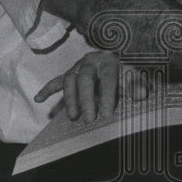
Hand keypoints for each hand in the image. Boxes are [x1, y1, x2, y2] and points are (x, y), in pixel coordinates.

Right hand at [34, 50, 148, 121]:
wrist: (115, 61)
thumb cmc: (124, 73)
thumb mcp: (134, 78)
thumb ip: (137, 85)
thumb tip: (142, 94)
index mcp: (109, 62)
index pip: (107, 78)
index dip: (107, 95)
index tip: (106, 115)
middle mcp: (91, 61)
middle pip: (85, 79)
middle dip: (86, 100)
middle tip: (88, 120)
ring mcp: (78, 66)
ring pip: (70, 79)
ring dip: (70, 98)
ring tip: (73, 116)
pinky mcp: (69, 73)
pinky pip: (56, 80)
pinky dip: (47, 89)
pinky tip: (39, 98)